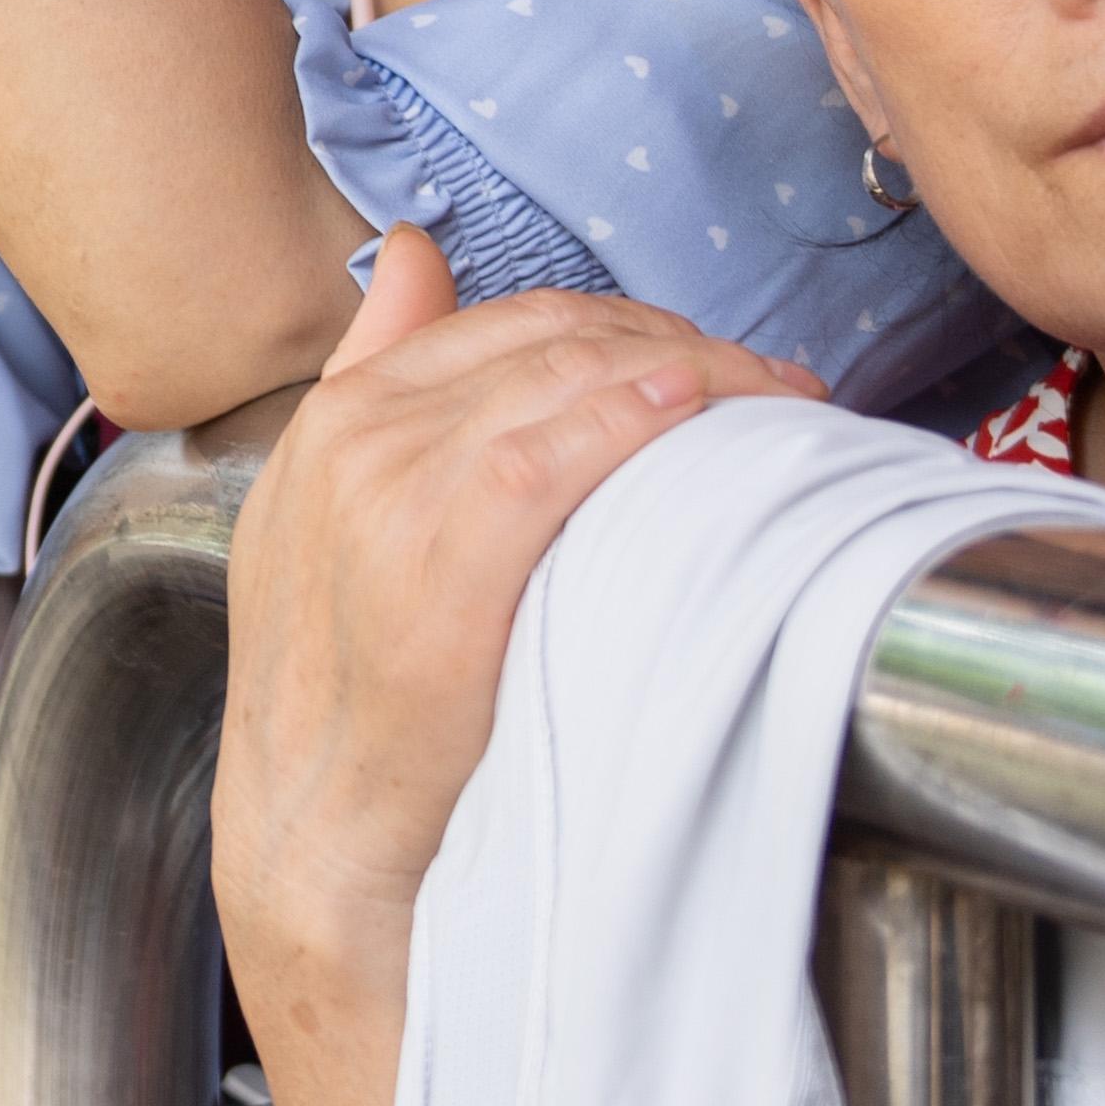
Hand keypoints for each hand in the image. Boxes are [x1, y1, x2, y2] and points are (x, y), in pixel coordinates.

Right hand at [217, 258, 810, 1105]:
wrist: (325, 852)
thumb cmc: (356, 708)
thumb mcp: (332, 523)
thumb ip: (378, 376)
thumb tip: (413, 253)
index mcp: (335, 421)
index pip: (512, 321)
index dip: (634, 329)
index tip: (718, 368)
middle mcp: (353, 439)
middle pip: (554, 339)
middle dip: (683, 348)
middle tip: (778, 392)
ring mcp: (386, 496)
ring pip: (566, 380)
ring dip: (693, 378)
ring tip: (779, 414)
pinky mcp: (435, 566)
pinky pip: (550, 454)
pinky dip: (632, 423)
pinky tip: (703, 425)